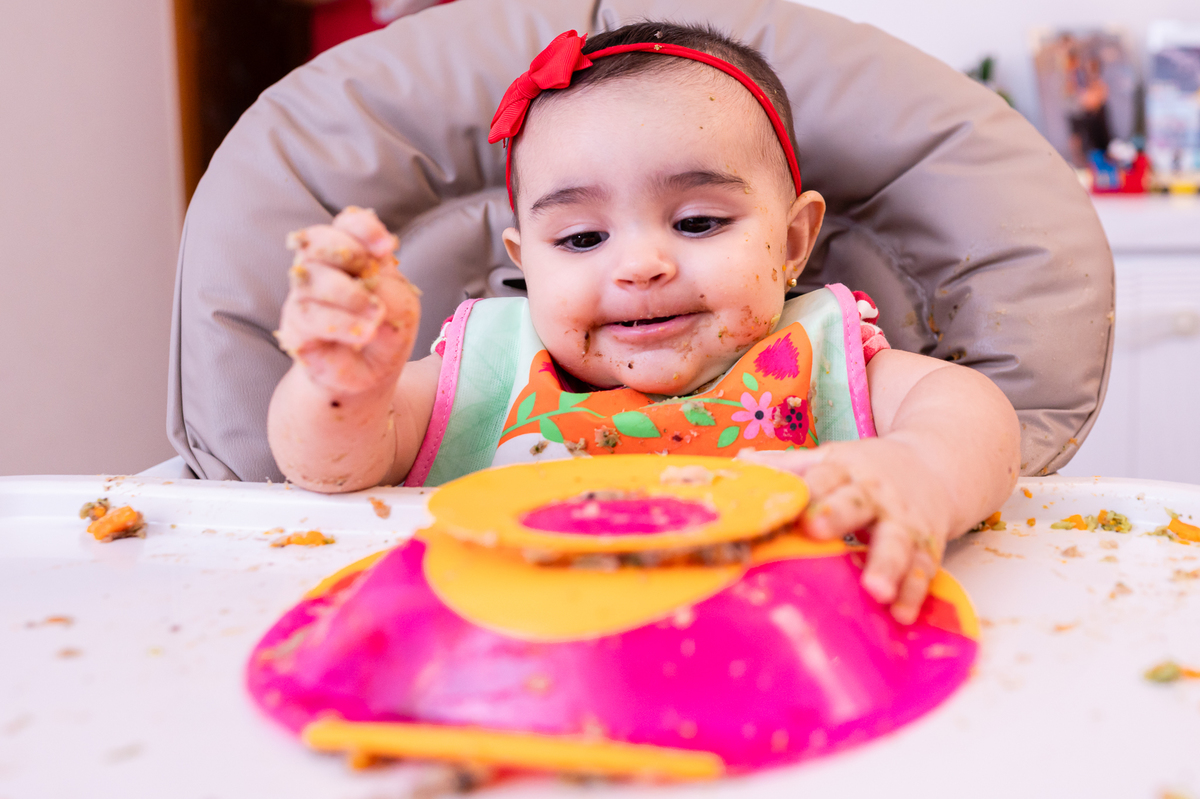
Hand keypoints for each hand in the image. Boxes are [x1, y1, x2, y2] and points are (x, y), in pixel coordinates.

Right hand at [276, 207, 420, 395]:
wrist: (370, 375)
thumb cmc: (385, 332)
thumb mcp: (402, 307)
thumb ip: (389, 288)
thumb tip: (367, 285)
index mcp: (351, 254)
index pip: (347, 223)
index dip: (363, 228)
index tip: (386, 248)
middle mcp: (321, 269)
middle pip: (319, 240)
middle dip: (350, 253)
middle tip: (373, 277)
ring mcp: (304, 297)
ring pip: (312, 277)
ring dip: (348, 293)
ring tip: (375, 314)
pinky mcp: (296, 328)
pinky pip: (308, 316)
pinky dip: (340, 323)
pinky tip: (364, 333)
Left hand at [740, 439, 955, 624]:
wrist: (936, 466)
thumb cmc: (867, 470)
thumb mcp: (831, 460)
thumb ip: (789, 466)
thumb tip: (741, 463)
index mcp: (845, 470)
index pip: (822, 478)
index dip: (806, 491)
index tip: (789, 507)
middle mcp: (875, 493)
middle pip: (856, 503)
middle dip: (837, 515)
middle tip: (816, 529)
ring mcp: (903, 521)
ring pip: (896, 542)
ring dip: (886, 566)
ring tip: (875, 590)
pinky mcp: (927, 546)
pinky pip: (922, 569)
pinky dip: (914, 591)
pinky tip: (902, 614)